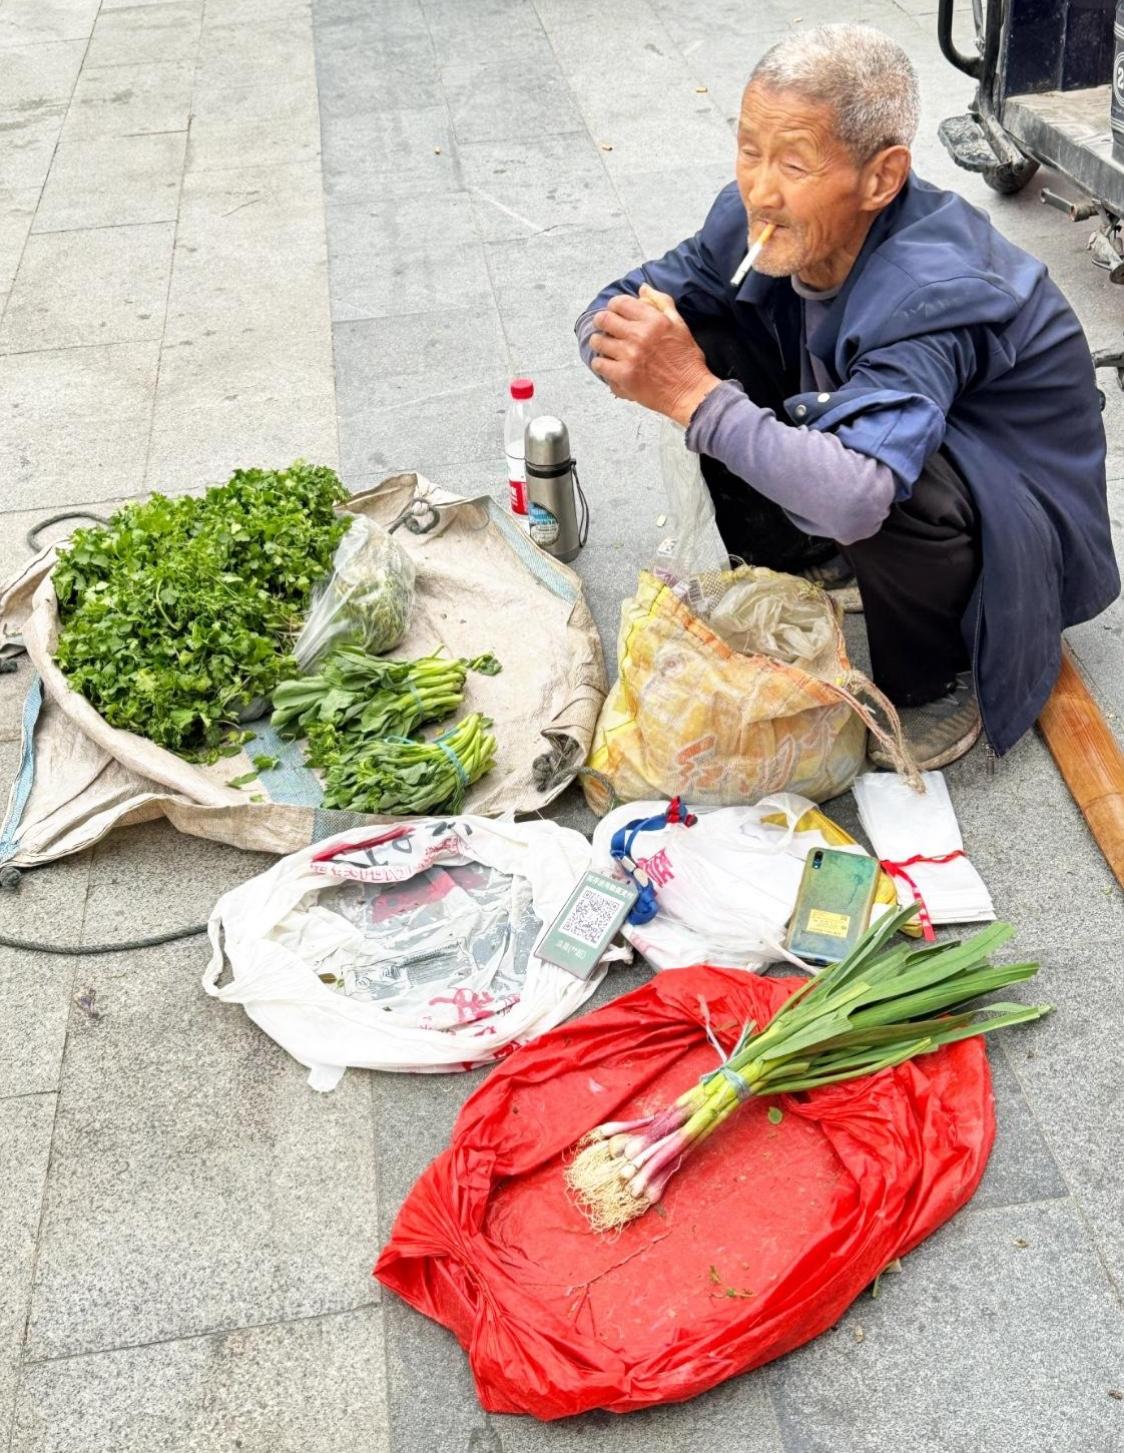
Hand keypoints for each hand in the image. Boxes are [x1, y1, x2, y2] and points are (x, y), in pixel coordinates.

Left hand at [590, 286, 720, 425]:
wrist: (690, 392)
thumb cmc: (687, 360)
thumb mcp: (680, 325)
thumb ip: (661, 303)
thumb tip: (642, 288)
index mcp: (654, 320)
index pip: (619, 303)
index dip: (613, 306)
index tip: (615, 313)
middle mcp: (640, 335)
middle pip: (604, 319)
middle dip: (602, 323)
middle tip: (606, 330)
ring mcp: (630, 356)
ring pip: (598, 342)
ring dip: (600, 344)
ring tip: (607, 348)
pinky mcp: (624, 375)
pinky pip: (599, 364)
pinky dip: (601, 364)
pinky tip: (609, 365)